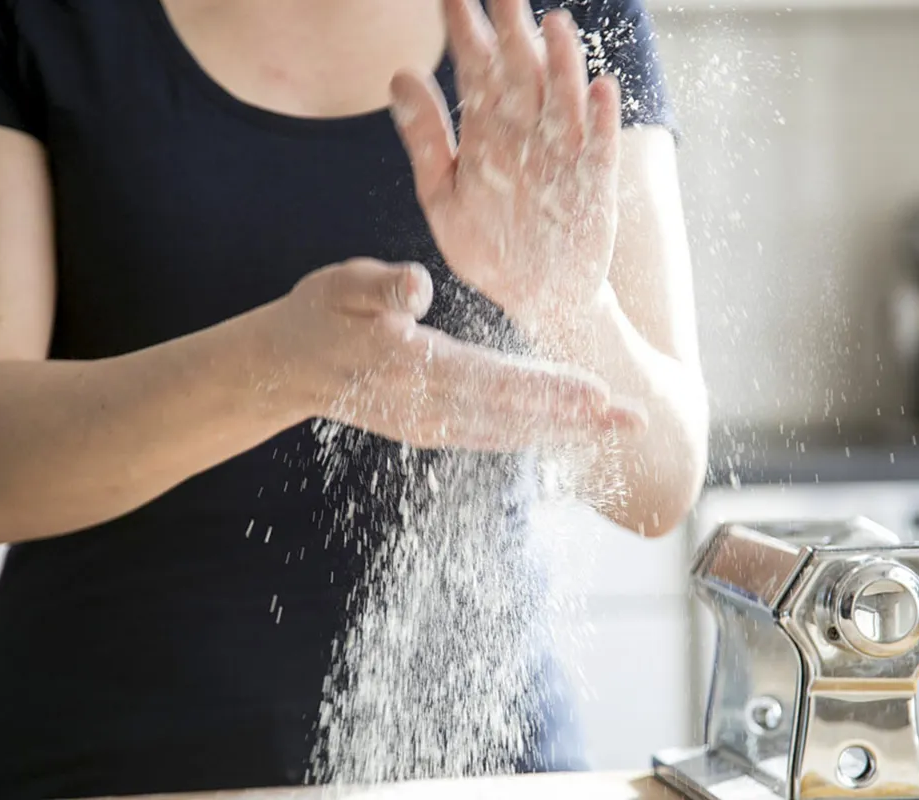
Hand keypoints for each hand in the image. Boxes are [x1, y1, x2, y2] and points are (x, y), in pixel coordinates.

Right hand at [263, 258, 644, 450]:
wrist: (283, 368)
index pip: (494, 380)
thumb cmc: (319, 315)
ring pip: (510, 433)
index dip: (548, 388)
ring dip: (566, 433)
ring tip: (617, 431)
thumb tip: (417, 286)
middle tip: (634, 422)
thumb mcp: (341, 285)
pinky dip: (534, 436)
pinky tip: (567, 434)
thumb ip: (380, 285)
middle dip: (578, 420)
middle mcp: (429, 408)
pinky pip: (492, 437)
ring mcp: (431, 426)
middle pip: (515, 417)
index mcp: (415, 367)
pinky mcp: (431, 431)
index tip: (598, 393)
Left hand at [389, 0, 620, 331]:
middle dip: (512, 29)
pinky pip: (600, 149)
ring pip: (563, 101)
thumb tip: (397, 74)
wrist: (537, 298)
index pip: (475, 70)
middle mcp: (526, 135)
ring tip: (553, 24)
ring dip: (561, 65)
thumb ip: (424, 138)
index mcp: (487, 133)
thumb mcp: (442, 196)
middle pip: (521, 72)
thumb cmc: (489, 247)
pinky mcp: (594, 186)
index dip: (464, 33)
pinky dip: (601, 121)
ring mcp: (564, 156)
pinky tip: (600, 89)